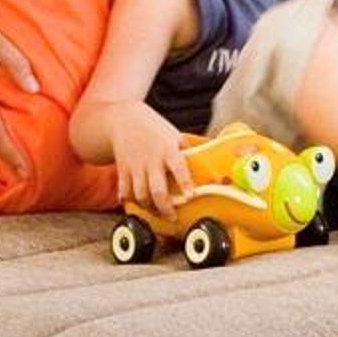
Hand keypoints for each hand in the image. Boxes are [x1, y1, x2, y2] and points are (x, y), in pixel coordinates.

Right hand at [110, 106, 193, 222]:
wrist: (124, 120)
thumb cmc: (154, 129)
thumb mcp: (175, 135)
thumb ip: (190, 150)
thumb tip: (215, 162)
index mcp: (168, 149)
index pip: (179, 168)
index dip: (185, 184)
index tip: (190, 196)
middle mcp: (151, 160)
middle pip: (157, 190)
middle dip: (165, 207)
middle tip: (173, 217)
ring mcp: (136, 166)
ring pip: (140, 195)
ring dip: (149, 208)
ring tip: (157, 212)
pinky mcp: (123, 170)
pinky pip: (124, 192)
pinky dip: (130, 202)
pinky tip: (138, 205)